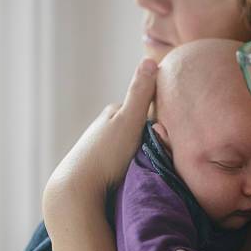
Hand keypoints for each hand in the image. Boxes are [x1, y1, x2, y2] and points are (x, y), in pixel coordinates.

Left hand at [42, 59, 158, 227]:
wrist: (78, 190)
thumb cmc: (106, 155)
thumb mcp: (129, 120)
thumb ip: (141, 93)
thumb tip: (151, 59)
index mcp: (113, 112)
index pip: (146, 108)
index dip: (161, 117)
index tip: (173, 130)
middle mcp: (106, 127)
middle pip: (140, 127)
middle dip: (153, 136)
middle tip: (166, 152)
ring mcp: (102, 148)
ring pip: (133, 146)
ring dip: (144, 153)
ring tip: (154, 166)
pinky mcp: (101, 168)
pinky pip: (126, 162)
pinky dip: (135, 166)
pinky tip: (139, 175)